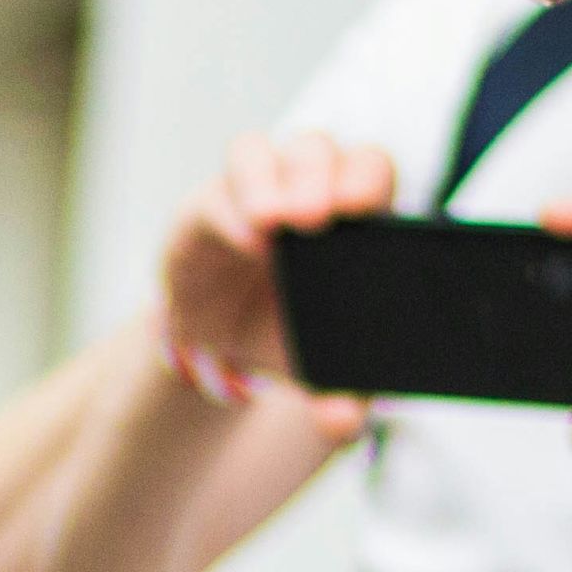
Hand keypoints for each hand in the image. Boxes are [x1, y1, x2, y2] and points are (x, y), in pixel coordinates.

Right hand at [157, 130, 394, 440]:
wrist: (222, 344)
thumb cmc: (289, 333)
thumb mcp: (320, 368)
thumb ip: (341, 395)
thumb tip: (344, 422)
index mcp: (349, 217)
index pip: (367, 172)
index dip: (366, 180)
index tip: (363, 208)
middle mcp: (302, 191)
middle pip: (318, 150)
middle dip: (321, 176)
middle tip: (317, 217)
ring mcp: (250, 195)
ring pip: (263, 153)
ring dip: (270, 181)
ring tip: (273, 223)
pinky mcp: (204, 211)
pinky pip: (216, 194)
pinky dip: (229, 212)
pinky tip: (243, 241)